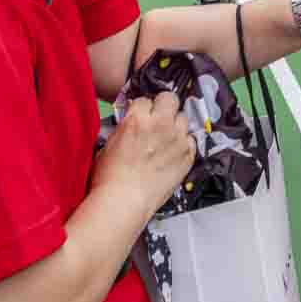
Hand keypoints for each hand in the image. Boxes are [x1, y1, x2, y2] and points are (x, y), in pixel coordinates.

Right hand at [95, 91, 196, 213]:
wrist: (124, 202)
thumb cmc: (109, 177)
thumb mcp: (109, 144)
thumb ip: (124, 128)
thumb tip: (131, 122)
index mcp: (137, 119)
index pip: (144, 99)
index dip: (142, 108)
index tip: (140, 117)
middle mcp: (161, 124)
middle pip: (170, 99)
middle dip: (164, 106)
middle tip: (158, 119)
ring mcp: (178, 138)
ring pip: (183, 118)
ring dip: (175, 125)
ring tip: (167, 138)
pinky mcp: (189, 154)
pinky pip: (191, 139)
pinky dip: (184, 143)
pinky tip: (174, 153)